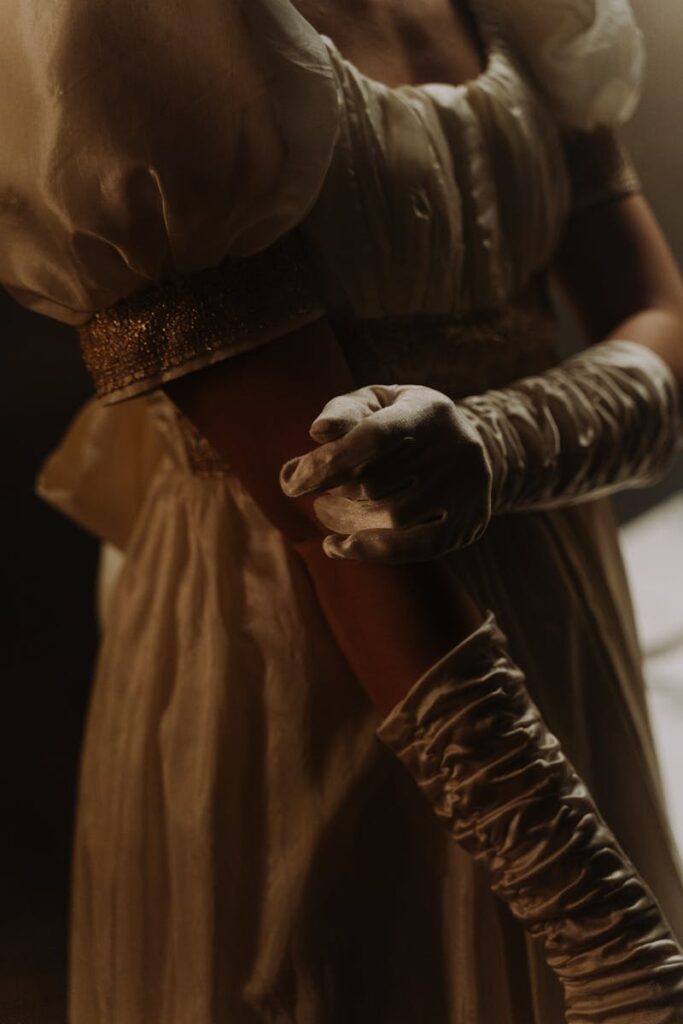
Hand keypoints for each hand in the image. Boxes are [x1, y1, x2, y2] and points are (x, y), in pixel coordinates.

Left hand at [279, 384, 492, 562]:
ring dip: (348, 522)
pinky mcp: (467, 524)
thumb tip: (318, 433)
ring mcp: (466, 490)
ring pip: (392, 517)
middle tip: (316, 496)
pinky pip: (415, 548)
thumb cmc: (404, 422)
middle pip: (377, 482)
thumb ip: (344, 412)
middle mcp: (455, 449)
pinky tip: (338, 547)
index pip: (373, 437)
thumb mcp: (377, 404)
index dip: (328, 462)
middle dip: (335, 493)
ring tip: (326, 514)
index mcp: (428, 411)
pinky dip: (370, 552)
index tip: (290, 482)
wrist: (468, 447)